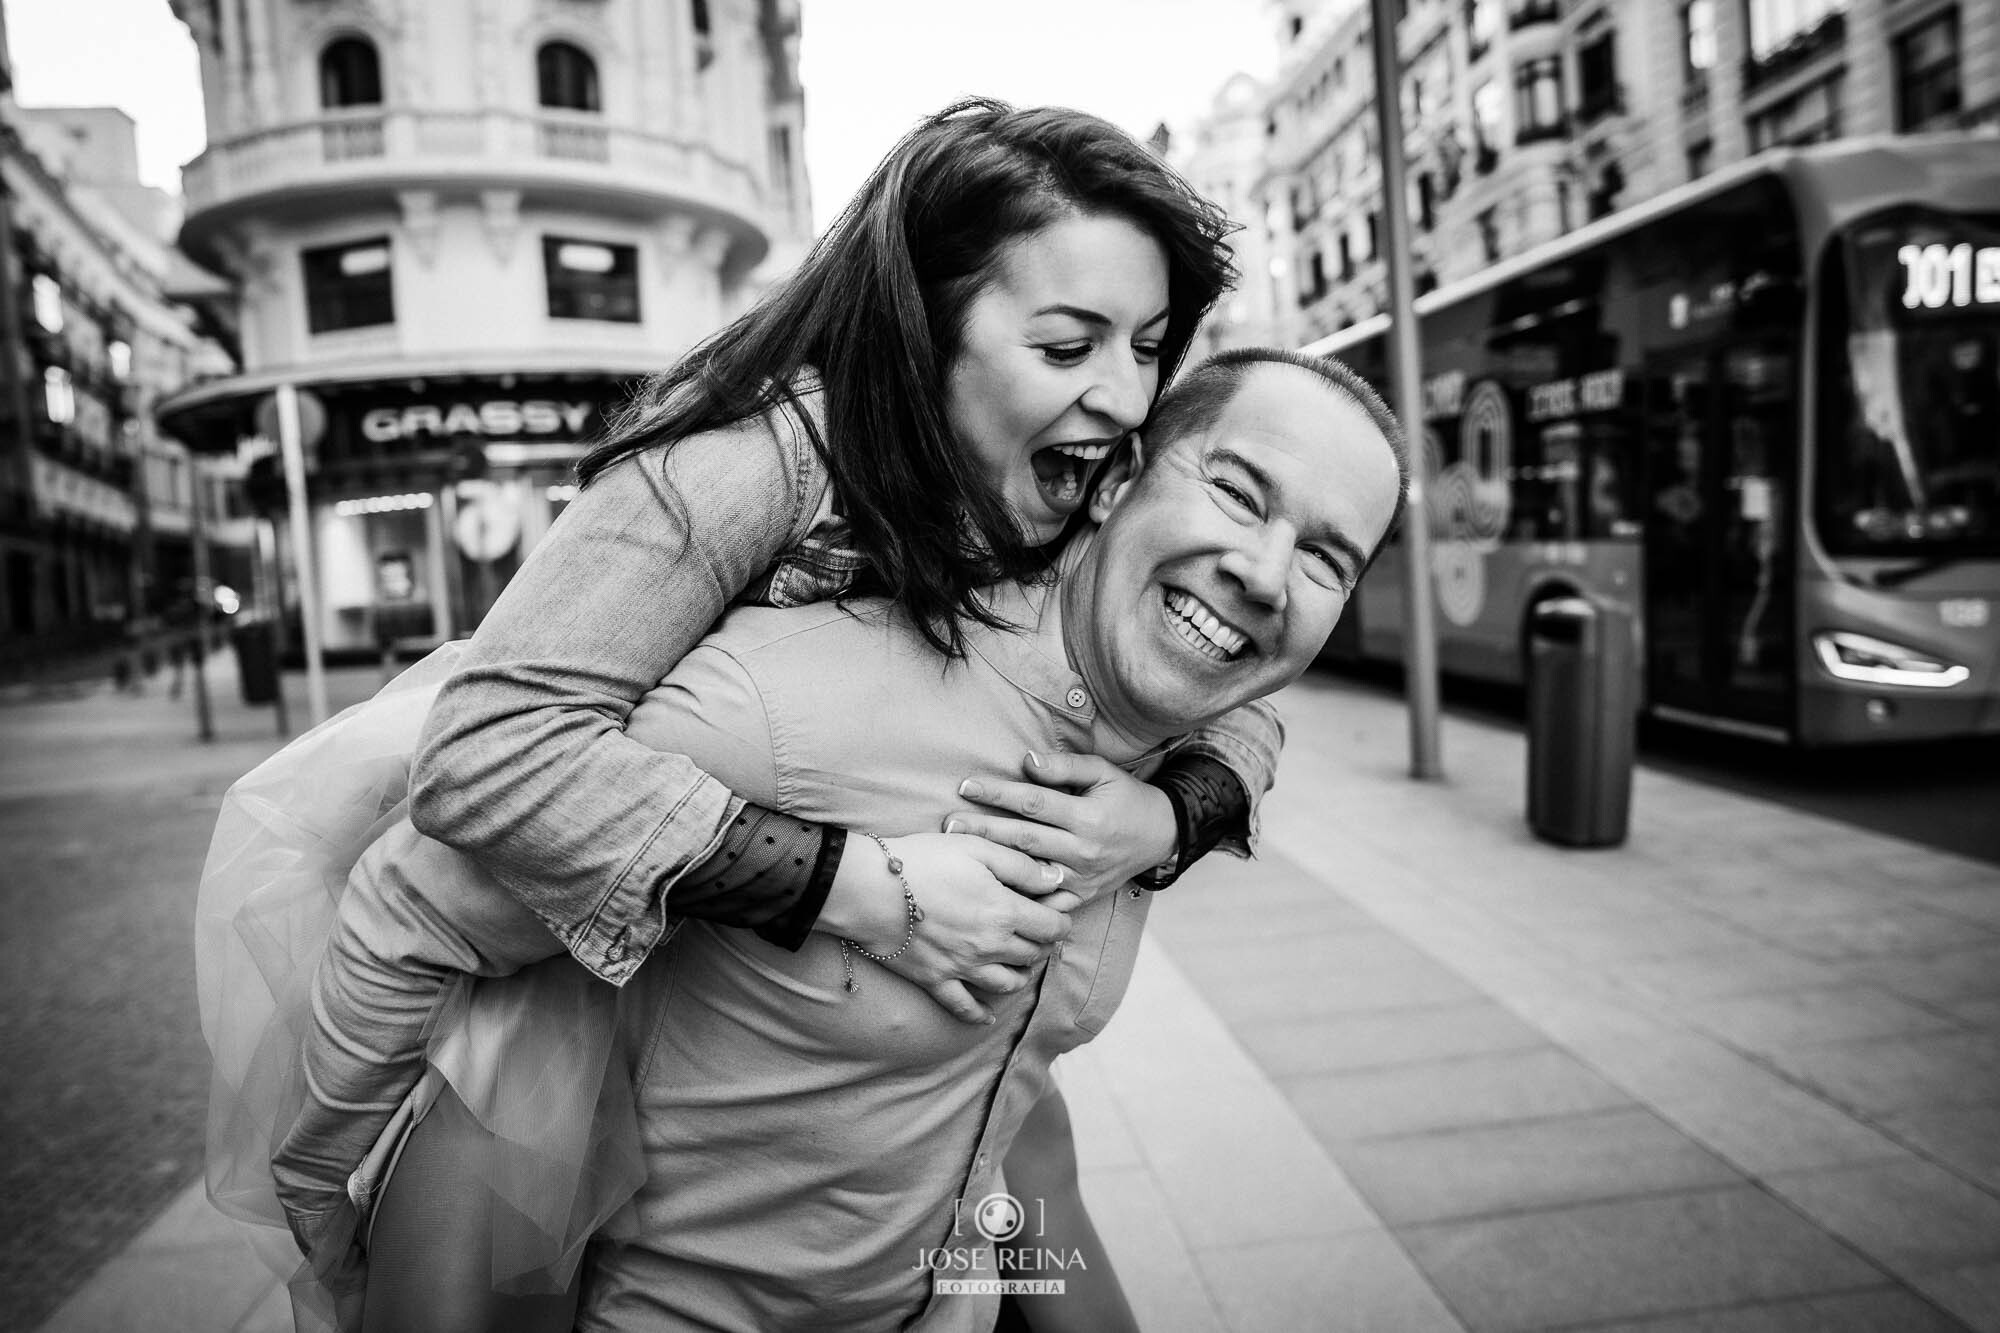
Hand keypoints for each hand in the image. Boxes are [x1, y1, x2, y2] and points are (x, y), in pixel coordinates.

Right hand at [816, 831, 1078, 1024]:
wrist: (868, 889)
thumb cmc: (922, 861)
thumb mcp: (977, 849)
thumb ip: (1022, 866)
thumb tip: (1056, 879)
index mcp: (1005, 913)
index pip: (1053, 927)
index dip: (1063, 918)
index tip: (1059, 908)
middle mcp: (990, 947)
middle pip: (1033, 955)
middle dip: (1043, 942)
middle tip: (1038, 927)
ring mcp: (962, 968)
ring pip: (1007, 984)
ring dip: (1020, 974)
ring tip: (1019, 962)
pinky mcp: (935, 980)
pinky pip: (964, 1007)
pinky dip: (980, 1014)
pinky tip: (988, 1016)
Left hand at [944, 751, 1177, 904]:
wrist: (1162, 836)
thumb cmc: (1127, 798)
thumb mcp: (1104, 772)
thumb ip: (1065, 767)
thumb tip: (1026, 761)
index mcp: (1087, 818)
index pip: (1034, 802)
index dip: (998, 792)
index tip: (966, 785)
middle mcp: (1083, 851)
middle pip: (1024, 839)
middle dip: (983, 830)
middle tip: (947, 825)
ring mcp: (1081, 878)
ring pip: (1029, 872)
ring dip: (993, 864)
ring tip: (959, 856)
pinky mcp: (1081, 897)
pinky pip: (1045, 904)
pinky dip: (1019, 901)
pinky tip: (990, 895)